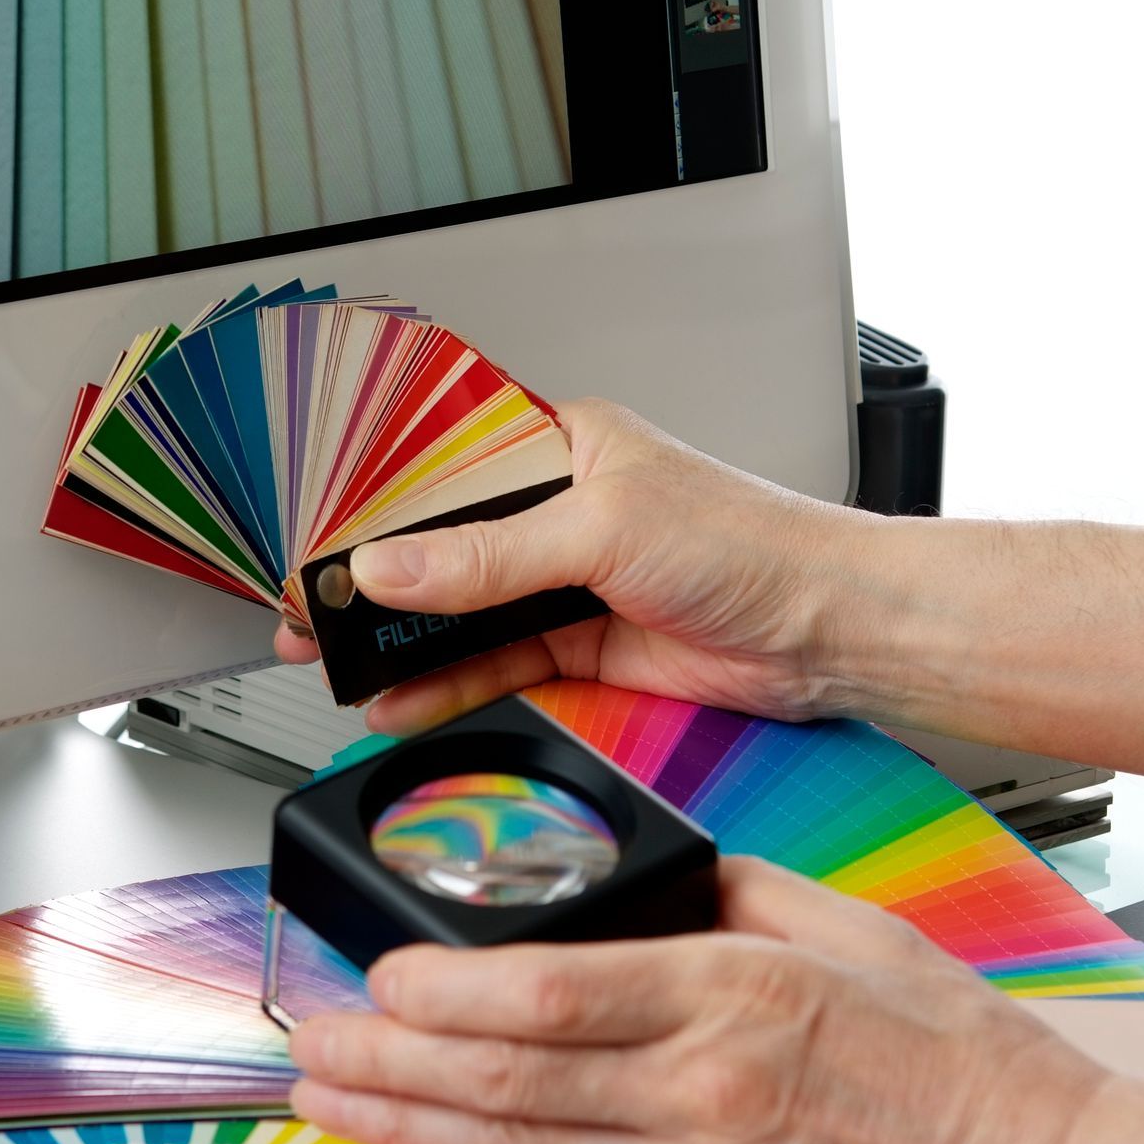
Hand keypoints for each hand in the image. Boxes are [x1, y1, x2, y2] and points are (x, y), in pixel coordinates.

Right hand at [277, 398, 872, 733]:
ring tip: (338, 663)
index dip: (376, 501)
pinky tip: (401, 699)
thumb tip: (394, 566)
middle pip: (444, 545)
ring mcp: (569, 580)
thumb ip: (489, 555)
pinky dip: (446, 686)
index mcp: (563, 444)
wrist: (832, 634)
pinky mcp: (582, 644)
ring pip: (462, 612)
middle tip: (311, 611)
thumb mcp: (603, 529)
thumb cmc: (755, 545)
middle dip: (376, 582)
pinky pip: (495, 664)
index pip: (444, 467)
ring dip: (402, 642)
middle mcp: (561, 509)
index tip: (319, 536)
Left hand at [288, 857, 1111, 1143]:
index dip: (446, 988)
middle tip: (316, 1045)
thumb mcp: (845, 924)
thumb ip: (729, 886)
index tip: (382, 971)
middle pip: (509, 1077)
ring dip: (412, 1131)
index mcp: (732, 994)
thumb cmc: (951, 1051)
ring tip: (334, 1107)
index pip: (553, 991)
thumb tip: (641, 863)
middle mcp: (701, 1091)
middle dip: (394, 1063)